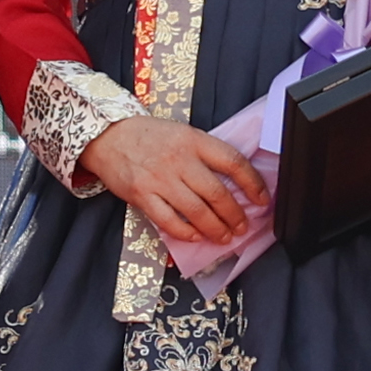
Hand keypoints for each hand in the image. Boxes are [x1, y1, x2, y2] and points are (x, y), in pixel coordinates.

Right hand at [84, 116, 264, 246]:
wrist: (108, 135)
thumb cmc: (148, 136)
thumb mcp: (182, 134)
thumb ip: (205, 154)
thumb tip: (232, 183)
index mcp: (194, 141)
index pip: (233, 162)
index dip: (252, 184)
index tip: (262, 199)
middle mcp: (179, 160)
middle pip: (217, 194)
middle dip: (234, 216)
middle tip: (241, 226)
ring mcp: (159, 179)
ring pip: (196, 211)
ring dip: (215, 228)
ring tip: (223, 236)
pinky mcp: (142, 195)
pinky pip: (169, 220)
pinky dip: (185, 232)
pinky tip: (195, 235)